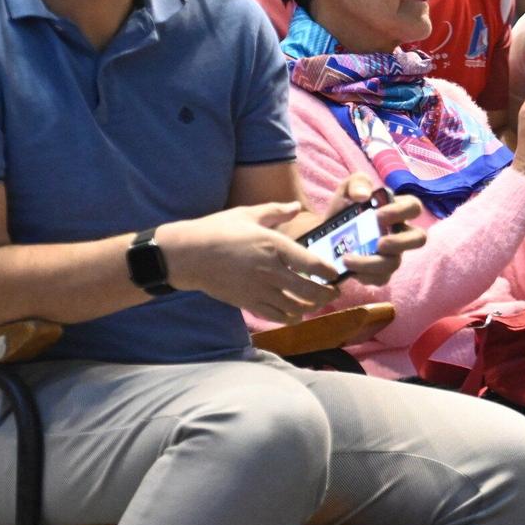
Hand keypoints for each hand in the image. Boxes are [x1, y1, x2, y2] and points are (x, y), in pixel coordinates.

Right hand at [156, 201, 344, 322]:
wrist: (187, 255)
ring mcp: (258, 289)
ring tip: (317, 304)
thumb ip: (276, 211)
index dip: (329, 272)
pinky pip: (275, 316)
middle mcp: (270, 270)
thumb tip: (296, 206)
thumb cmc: (217, 230)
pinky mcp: (247, 302)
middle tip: (335, 293)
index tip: (336, 274)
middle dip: (327, 294)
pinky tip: (296, 314)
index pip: (312, 264)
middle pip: (309, 290)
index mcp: (274, 245)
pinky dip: (290, 317)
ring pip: (295, 307)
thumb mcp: (248, 214)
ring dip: (311, 308)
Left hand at [311, 174, 425, 288]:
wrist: (325, 232)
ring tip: (347, 259)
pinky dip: (364, 275)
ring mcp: (393, 254)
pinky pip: (381, 279)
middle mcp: (400, 233)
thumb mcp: (347, 188)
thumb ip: (357, 183)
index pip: (413, 207)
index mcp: (397, 209)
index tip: (378, 215)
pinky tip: (348, 269)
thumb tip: (363, 195)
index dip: (401, 212)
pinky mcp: (380, 272)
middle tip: (379, 243)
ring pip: (395, 263)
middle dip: (400, 243)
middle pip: (419, 239)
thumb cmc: (344, 208)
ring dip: (371, 263)